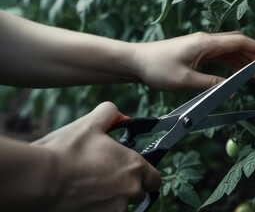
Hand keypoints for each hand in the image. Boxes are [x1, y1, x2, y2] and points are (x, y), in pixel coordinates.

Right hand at [31, 102, 160, 211]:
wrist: (39, 180)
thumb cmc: (65, 152)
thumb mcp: (89, 124)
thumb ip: (109, 114)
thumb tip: (116, 112)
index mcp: (134, 166)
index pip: (154, 179)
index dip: (144, 176)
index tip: (133, 174)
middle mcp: (130, 190)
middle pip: (137, 194)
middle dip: (125, 188)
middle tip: (104, 179)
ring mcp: (116, 210)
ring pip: (120, 207)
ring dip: (109, 201)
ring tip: (87, 189)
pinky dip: (96, 209)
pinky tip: (80, 200)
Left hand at [130, 31, 254, 90]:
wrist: (137, 62)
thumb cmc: (157, 68)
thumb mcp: (185, 80)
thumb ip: (210, 85)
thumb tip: (231, 90)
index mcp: (206, 44)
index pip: (240, 43)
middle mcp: (206, 42)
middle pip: (239, 45)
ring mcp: (202, 47)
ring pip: (230, 52)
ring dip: (245, 62)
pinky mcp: (197, 53)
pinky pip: (220, 57)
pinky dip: (232, 65)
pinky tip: (237, 75)